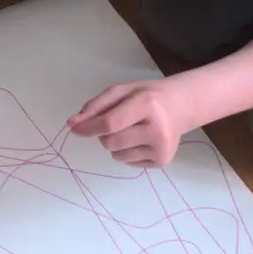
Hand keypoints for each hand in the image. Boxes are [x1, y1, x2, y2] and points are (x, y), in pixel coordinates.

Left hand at [69, 79, 189, 167]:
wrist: (179, 106)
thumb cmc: (147, 96)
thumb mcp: (122, 91)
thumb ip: (96, 106)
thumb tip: (73, 124)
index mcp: (147, 105)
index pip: (110, 123)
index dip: (88, 127)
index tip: (74, 128)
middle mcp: (157, 129)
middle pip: (110, 142)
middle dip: (103, 134)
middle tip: (116, 123)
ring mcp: (161, 148)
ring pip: (117, 155)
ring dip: (115, 144)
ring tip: (132, 130)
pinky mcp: (162, 161)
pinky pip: (128, 162)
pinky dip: (127, 152)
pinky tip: (140, 139)